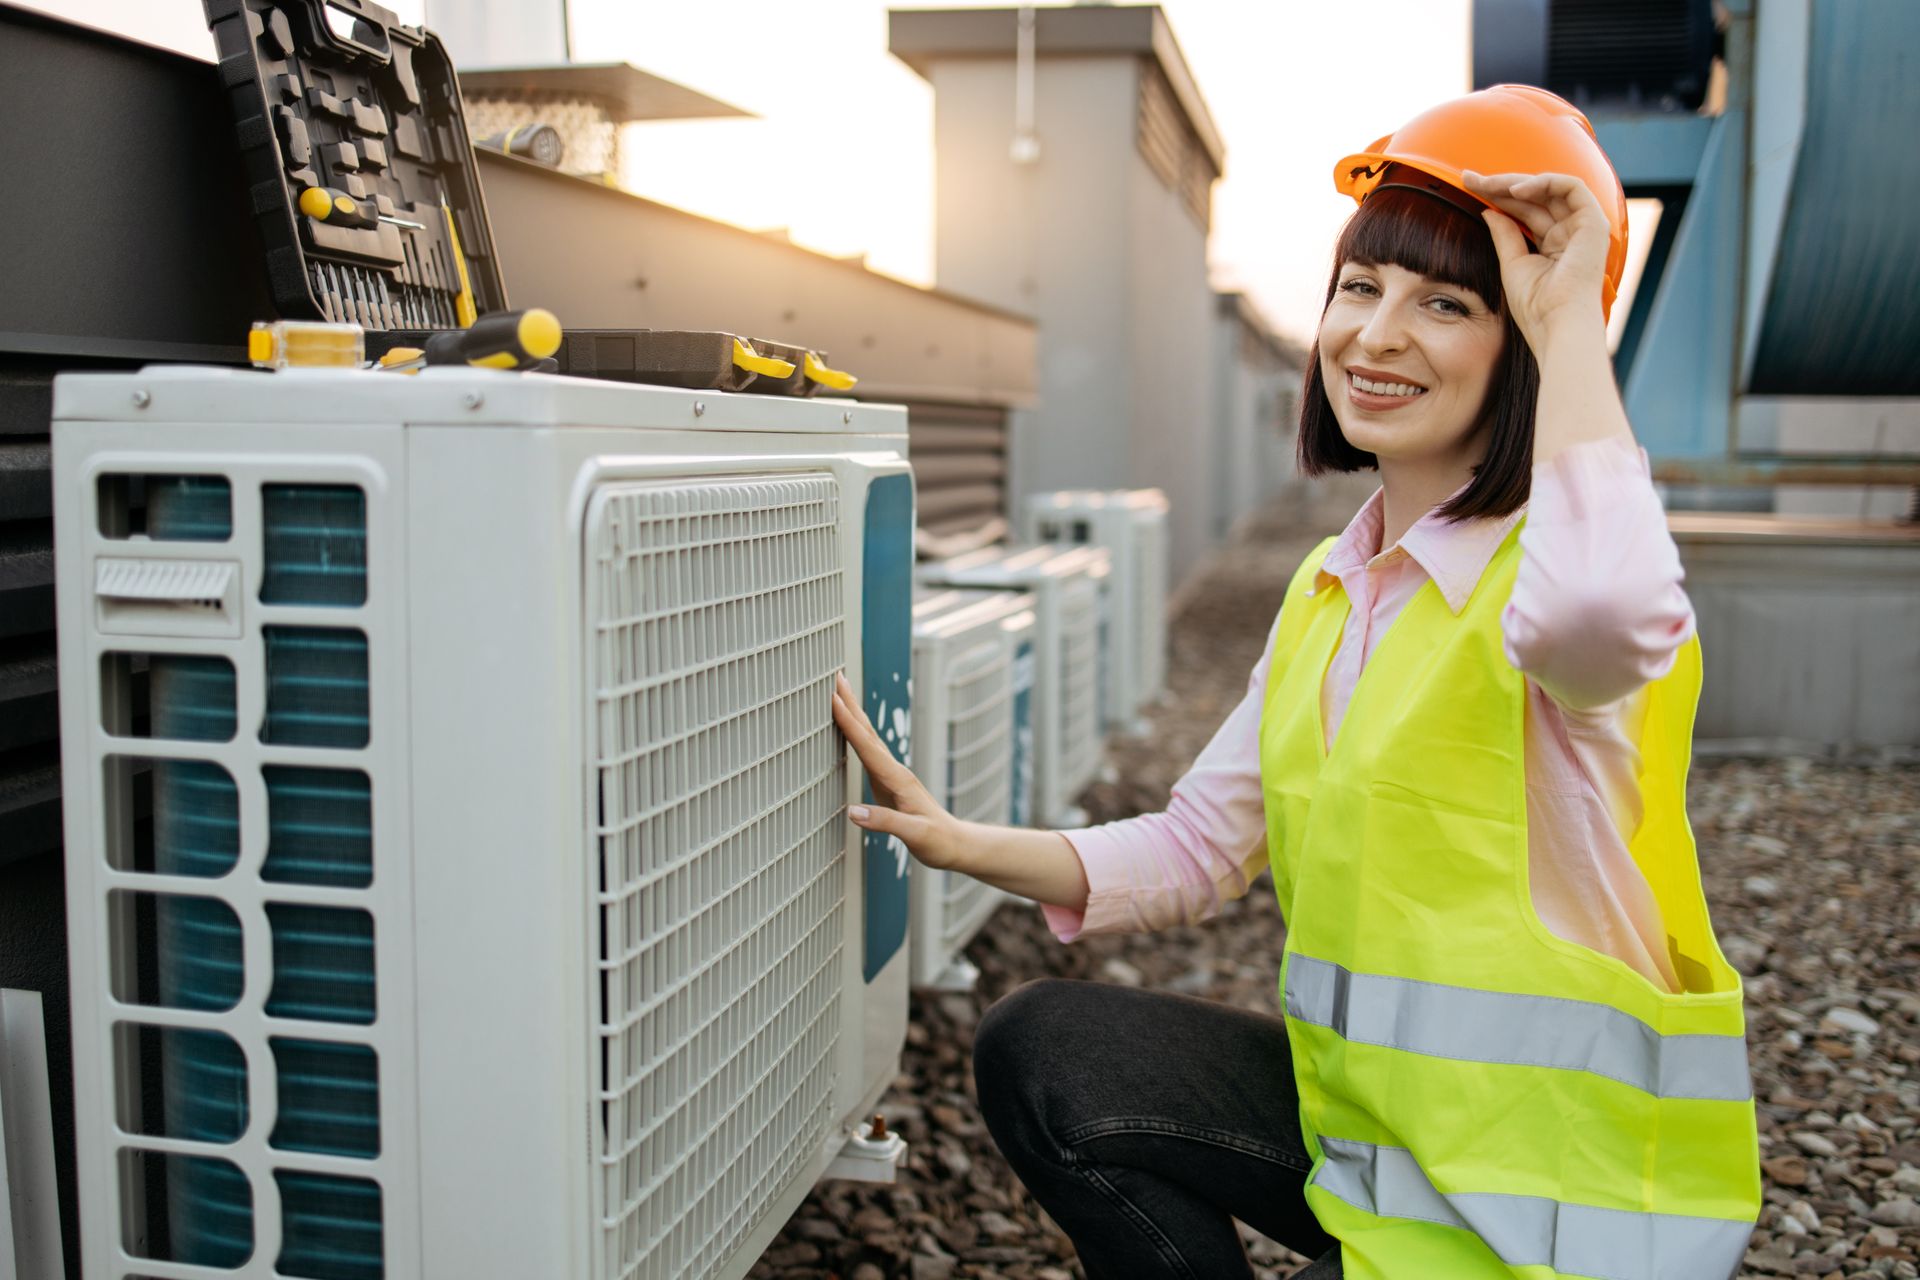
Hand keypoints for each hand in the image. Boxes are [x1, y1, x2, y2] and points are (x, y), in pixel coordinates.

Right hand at [831, 670, 967, 870]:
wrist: (955, 844)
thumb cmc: (937, 841)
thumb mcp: (914, 834)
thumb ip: (885, 822)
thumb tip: (854, 812)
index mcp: (898, 779)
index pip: (868, 746)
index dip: (849, 723)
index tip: (833, 700)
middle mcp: (895, 771)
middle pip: (868, 732)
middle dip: (851, 704)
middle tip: (836, 677)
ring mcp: (892, 775)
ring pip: (868, 738)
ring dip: (853, 714)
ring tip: (840, 693)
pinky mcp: (889, 782)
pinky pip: (868, 752)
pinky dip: (857, 735)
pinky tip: (851, 730)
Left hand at [1461, 170, 1610, 351]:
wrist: (1557, 324)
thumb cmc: (1536, 306)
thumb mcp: (1512, 264)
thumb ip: (1504, 235)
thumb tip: (1488, 210)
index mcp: (1553, 245)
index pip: (1525, 211)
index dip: (1497, 197)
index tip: (1468, 187)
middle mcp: (1570, 233)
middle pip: (1535, 197)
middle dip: (1501, 185)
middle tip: (1470, 178)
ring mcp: (1583, 227)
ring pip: (1550, 188)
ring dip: (1517, 181)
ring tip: (1488, 184)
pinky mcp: (1593, 222)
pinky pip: (1571, 186)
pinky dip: (1543, 182)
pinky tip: (1515, 190)